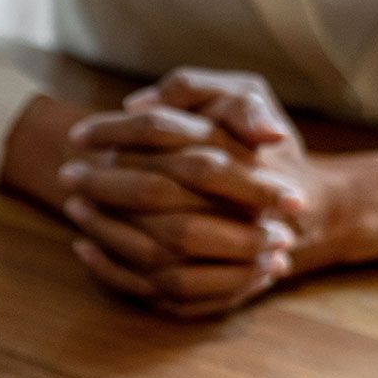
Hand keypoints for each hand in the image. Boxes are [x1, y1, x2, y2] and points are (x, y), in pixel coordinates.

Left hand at [58, 68, 377, 317]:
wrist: (310, 211)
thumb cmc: (264, 145)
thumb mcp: (244, 96)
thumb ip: (193, 89)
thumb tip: (139, 105)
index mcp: (236, 148)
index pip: (163, 134)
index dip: (115, 132)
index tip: (78, 135)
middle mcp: (237, 202)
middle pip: (155, 192)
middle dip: (104, 183)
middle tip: (68, 175)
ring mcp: (232, 250)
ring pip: (157, 246)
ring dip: (106, 228)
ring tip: (73, 208)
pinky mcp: (221, 286)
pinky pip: (162, 288)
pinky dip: (117, 270)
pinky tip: (85, 249)